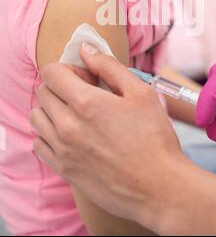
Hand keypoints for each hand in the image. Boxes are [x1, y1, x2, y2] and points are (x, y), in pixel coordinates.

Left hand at [29, 45, 182, 228]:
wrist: (158, 186)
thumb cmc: (154, 138)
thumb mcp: (140, 92)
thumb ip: (109, 66)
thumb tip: (86, 49)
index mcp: (86, 103)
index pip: (51, 72)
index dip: (68, 69)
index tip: (86, 77)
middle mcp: (67, 126)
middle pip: (43, 92)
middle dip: (61, 86)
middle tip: (86, 94)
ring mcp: (63, 150)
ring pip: (37, 117)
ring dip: (52, 109)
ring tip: (76, 114)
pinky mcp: (64, 169)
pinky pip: (39, 144)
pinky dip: (49, 134)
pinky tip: (71, 135)